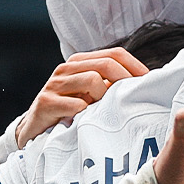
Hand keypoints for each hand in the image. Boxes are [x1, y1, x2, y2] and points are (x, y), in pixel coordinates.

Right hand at [16, 48, 147, 146]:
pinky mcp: (46, 102)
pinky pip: (76, 104)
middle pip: (106, 64)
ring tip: (103, 112)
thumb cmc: (68, 112)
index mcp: (80, 62)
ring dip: (104, 98)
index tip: (148, 82)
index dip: (135, 66)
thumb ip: (110, 85)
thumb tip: (144, 82)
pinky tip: (86, 121)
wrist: (35, 130)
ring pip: (92, 80)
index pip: (115, 53)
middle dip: (125, 81)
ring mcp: (54, 84)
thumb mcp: (91, 95)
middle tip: (133, 98)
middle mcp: (66, 69)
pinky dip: (86, 114)